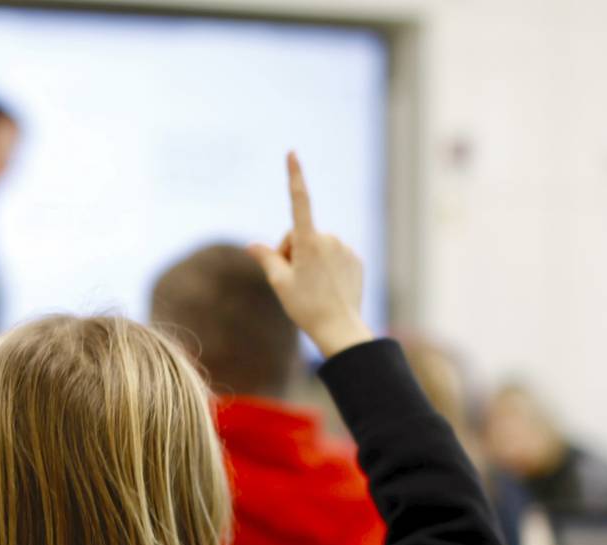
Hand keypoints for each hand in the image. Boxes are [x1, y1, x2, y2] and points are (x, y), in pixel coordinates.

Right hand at [249, 152, 371, 357]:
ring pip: (317, 246)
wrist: (340, 329)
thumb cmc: (306, 307)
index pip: (299, 201)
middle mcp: (329, 239)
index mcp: (308, 242)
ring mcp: (345, 248)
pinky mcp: (355, 258)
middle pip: (299, 236)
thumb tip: (251, 245)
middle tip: (293, 281)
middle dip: (291, 252)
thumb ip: (266, 258)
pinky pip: (334, 256)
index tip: (292, 153)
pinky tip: (328, 287)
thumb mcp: (279, 283)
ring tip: (312, 287)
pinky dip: (327, 267)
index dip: (294, 176)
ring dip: (309, 260)